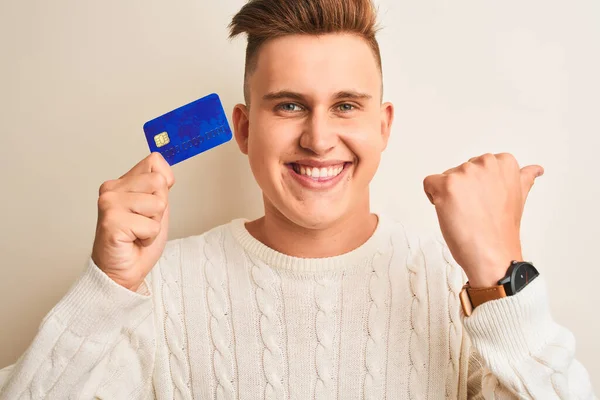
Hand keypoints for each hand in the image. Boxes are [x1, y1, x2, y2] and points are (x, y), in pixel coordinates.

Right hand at [91, 152, 174, 290]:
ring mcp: (109, 204)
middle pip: (159, 182)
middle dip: (160, 208)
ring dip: (154, 224)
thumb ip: (159, 187)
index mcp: (122, 183)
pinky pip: (151, 226)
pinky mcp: (111, 221)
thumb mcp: (156, 209)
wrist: (121, 272)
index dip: (164, 184)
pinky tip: (133, 241)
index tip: (153, 204)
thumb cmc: (137, 243)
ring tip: (138, 232)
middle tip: (143, 223)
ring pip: (158, 203)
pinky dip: (148, 238)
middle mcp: (111, 189)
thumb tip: (165, 169)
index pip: (154, 161)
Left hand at [423, 153, 542, 287]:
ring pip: (445, 178)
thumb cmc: (502, 229)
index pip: (477, 164)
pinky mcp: (446, 185)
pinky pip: (429, 183)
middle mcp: (485, 162)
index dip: (477, 186)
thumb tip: (535, 169)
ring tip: (466, 214)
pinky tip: (449, 213)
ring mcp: (465, 173)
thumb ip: (522, 178)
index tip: (487, 202)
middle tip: (476, 211)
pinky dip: (433, 199)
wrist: (493, 255)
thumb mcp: (518, 197)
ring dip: (449, 196)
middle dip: (463, 190)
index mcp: (504, 162)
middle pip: (459, 170)